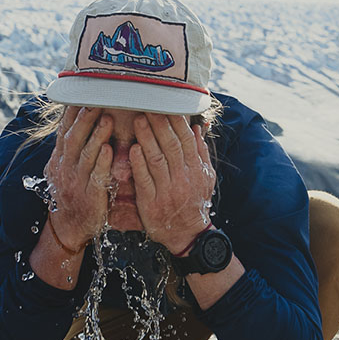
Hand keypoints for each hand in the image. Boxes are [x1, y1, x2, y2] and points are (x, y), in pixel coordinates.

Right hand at [42, 107, 112, 248]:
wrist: (68, 228)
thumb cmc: (73, 194)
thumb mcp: (66, 170)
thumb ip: (73, 149)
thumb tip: (78, 122)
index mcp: (59, 160)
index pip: (64, 131)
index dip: (72, 113)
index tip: (81, 93)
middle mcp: (64, 168)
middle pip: (73, 138)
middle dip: (84, 119)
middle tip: (96, 100)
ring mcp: (75, 183)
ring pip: (85, 155)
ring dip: (96, 135)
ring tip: (108, 118)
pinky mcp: (89, 196)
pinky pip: (95, 176)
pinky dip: (102, 162)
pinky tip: (109, 149)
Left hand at [130, 113, 214, 251]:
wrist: (188, 234)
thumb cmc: (195, 202)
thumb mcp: (205, 178)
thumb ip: (201, 153)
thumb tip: (197, 128)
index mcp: (196, 170)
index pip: (186, 140)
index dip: (176, 122)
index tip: (166, 105)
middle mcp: (183, 178)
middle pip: (171, 145)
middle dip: (159, 124)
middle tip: (147, 106)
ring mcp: (167, 190)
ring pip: (157, 159)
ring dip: (147, 138)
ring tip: (137, 120)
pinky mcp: (151, 203)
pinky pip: (145, 180)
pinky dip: (139, 163)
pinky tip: (133, 148)